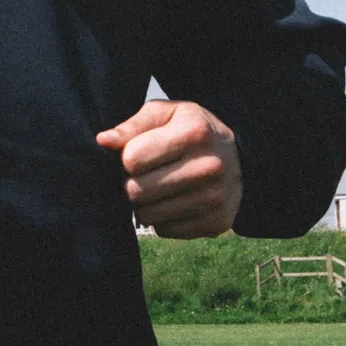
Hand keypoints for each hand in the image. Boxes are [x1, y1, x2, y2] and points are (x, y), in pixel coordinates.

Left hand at [98, 99, 241, 239]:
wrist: (242, 160)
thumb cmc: (193, 131)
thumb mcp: (168, 114)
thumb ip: (134, 125)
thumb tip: (103, 141)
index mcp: (195, 133)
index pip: (131, 158)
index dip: (127, 157)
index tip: (138, 153)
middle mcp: (209, 167)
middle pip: (136, 191)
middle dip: (131, 183)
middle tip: (143, 175)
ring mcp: (214, 199)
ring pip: (147, 216)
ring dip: (144, 204)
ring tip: (158, 187)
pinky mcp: (216, 223)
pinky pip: (165, 231)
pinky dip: (162, 219)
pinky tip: (174, 201)